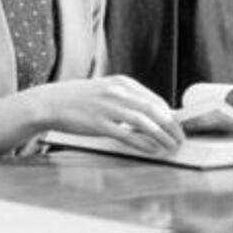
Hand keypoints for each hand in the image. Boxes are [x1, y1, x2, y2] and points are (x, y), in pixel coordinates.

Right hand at [29, 77, 183, 154]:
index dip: (170, 115)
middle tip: (180, 138)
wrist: (51, 103)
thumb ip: (127, 98)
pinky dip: (143, 143)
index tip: (177, 126)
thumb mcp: (106, 90)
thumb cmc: (79, 99)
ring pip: (145, 123)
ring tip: (171, 146)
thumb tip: (150, 113)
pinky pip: (127, 135)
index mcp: (122, 83)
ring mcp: (109, 108)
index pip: (155, 100)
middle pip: (155, 110)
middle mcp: (118, 93)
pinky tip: (152, 149)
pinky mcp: (100, 124)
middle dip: (172, 126)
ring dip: (162, 136)